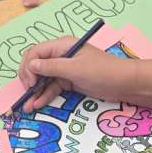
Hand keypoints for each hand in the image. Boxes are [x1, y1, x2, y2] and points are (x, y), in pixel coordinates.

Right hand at [17, 37, 134, 111]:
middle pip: (36, 66)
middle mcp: (60, 55)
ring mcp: (64, 69)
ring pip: (43, 79)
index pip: (35, 52)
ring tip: (27, 107)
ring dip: (34, 92)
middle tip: (27, 94)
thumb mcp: (75, 69)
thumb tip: (31, 65)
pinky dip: (44, 95)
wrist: (124, 83)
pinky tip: (37, 104)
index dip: (29, 67)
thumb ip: (51, 67)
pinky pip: (52, 87)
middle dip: (29, 80)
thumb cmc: (101, 71)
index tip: (30, 83)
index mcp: (61, 45)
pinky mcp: (68, 81)